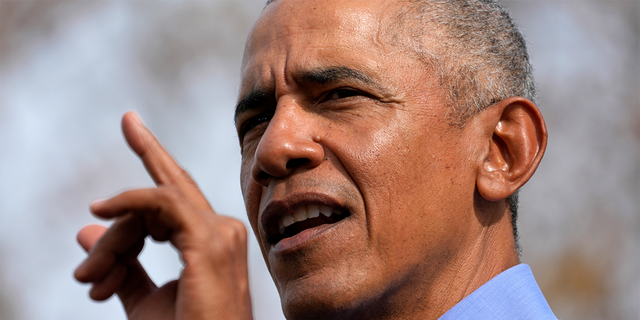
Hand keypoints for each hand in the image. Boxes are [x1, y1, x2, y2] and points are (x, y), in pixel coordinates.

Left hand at [74, 112, 252, 319]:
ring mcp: (219, 233)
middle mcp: (220, 230)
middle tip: (129, 119)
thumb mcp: (140, 299)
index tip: (128, 147)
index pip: (172, 201)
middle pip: (164, 193)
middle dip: (150, 148)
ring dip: (114, 236)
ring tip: (89, 277)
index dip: (148, 174)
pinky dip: (131, 203)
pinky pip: (162, 203)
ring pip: (154, 202)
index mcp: (210, 241)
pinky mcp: (209, 241)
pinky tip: (103, 210)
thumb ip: (120, 264)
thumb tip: (87, 231)